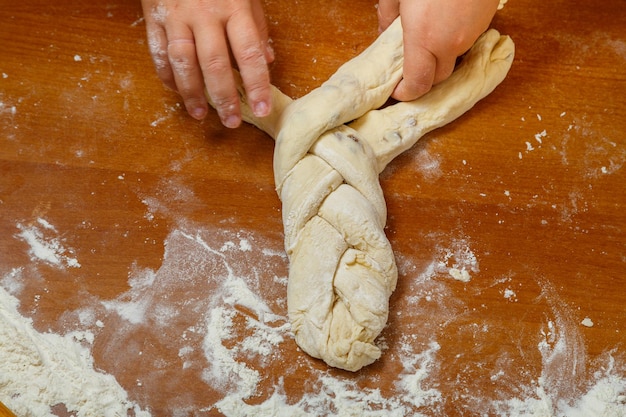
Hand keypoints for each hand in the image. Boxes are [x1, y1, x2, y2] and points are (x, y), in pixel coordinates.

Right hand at [141, 0, 273, 127]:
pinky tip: (177, 92)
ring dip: (192, 93)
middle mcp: (204, 15)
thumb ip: (256, 27)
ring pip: (182, 62)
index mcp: (233, 7)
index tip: (262, 108)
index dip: (256, 85)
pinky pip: (158, 52)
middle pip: (215, 64)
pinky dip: (166, 76)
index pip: (249, 54)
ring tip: (201, 114)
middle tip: (232, 122)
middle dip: (225, 98)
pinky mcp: (154, 18)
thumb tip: (266, 61)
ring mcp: (176, 17)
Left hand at [377, 0, 498, 100]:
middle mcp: (450, 43)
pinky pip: (468, 40)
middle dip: (423, 76)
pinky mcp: (486, 21)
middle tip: (409, 66)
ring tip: (427, 40)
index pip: (418, 84)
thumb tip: (385, 34)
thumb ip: (387, 16)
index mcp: (424, 39)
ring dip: (440, 57)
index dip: (406, 92)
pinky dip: (455, 39)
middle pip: (437, 77)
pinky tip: (445, 22)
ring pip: (454, 58)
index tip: (397, 89)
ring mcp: (472, 33)